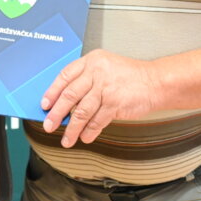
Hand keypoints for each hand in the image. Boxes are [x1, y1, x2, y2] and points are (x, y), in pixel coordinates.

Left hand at [41, 49, 157, 146]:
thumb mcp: (105, 67)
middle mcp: (97, 72)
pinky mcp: (115, 103)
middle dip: (56, 113)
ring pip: (81, 112)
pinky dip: (89, 131)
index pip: (65, 76)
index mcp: (92, 61)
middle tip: (49, 125)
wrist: (155, 82)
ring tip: (66, 139)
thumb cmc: (130, 76)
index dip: (52, 92)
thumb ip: (86, 79)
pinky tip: (85, 137)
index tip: (44, 105)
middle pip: (69, 95)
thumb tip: (65, 102)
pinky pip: (97, 121)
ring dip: (71, 128)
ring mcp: (106, 88)